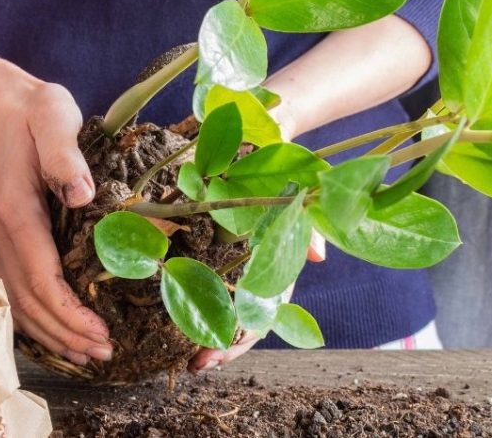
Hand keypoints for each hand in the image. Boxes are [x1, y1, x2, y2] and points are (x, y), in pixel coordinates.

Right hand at [0, 46, 111, 365]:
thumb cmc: (33, 110)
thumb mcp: (54, 116)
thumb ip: (66, 155)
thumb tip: (84, 194)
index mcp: (14, 210)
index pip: (40, 278)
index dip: (69, 314)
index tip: (101, 334)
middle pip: (25, 301)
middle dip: (63, 334)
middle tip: (103, 354)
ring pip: (13, 301)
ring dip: (48, 332)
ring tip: (84, 352)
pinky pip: (9, 288)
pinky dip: (32, 316)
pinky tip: (55, 328)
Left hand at [188, 108, 324, 372]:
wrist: (269, 125)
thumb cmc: (284, 155)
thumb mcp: (298, 183)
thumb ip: (307, 221)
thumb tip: (318, 255)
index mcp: (277, 253)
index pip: (265, 310)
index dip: (241, 337)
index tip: (214, 355)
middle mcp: (258, 258)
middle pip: (243, 318)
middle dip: (221, 345)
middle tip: (194, 367)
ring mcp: (238, 251)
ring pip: (226, 305)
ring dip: (207, 330)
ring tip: (183, 357)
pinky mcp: (218, 237)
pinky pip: (207, 274)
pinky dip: (194, 298)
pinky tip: (173, 314)